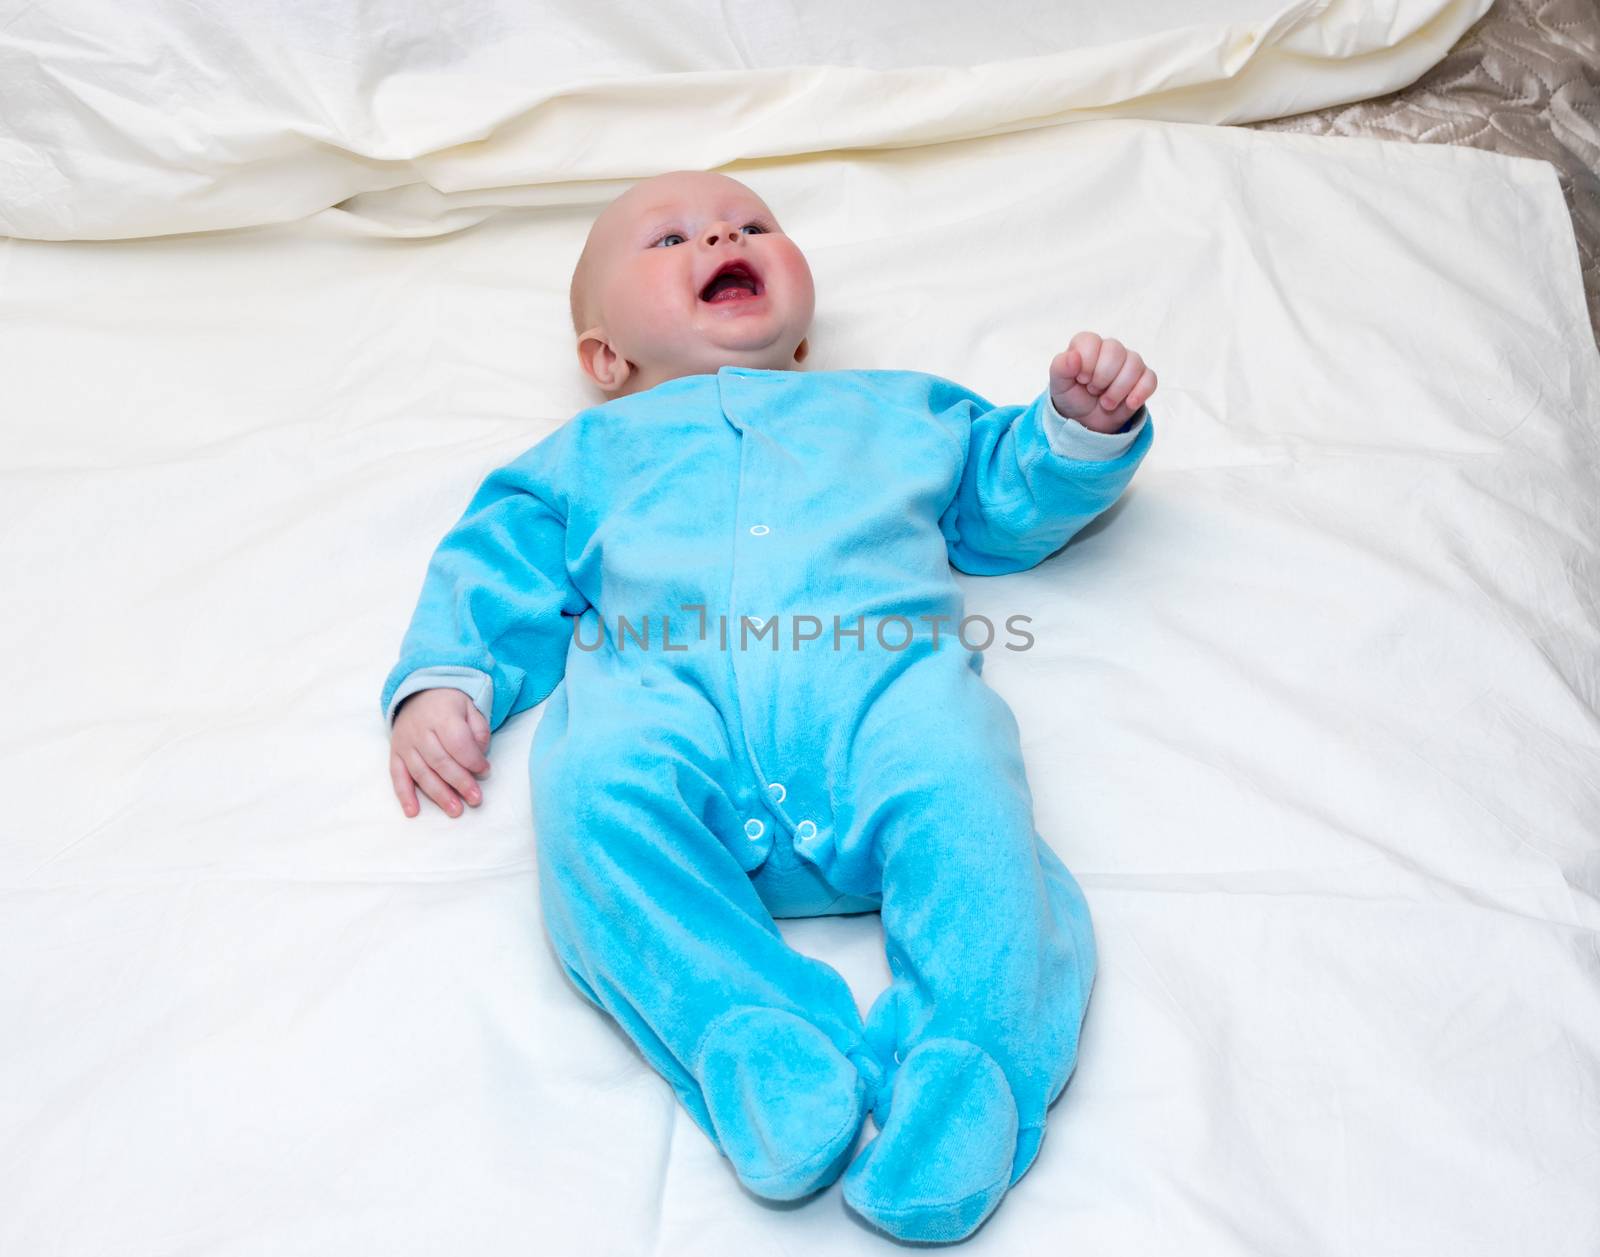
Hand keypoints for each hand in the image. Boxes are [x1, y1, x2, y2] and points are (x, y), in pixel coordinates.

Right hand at [389, 688, 491, 817]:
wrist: (419, 692)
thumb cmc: (450, 704)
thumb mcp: (471, 707)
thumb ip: (479, 729)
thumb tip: (479, 756)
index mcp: (442, 715)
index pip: (457, 742)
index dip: (472, 760)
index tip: (485, 771)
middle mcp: (420, 730)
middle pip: (440, 761)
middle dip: (460, 782)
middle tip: (475, 799)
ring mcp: (405, 743)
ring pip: (421, 772)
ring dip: (439, 794)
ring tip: (455, 810)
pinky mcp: (395, 753)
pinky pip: (397, 776)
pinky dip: (404, 795)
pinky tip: (413, 812)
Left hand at [1049, 332, 1157, 433]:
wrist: (1087, 422)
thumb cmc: (1072, 397)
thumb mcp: (1059, 386)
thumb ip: (1060, 368)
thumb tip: (1072, 356)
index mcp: (1087, 345)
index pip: (1091, 341)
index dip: (1087, 363)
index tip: (1081, 379)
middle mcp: (1110, 349)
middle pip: (1115, 351)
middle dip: (1102, 378)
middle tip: (1093, 391)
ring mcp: (1129, 363)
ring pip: (1134, 364)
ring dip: (1118, 390)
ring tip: (1105, 403)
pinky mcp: (1143, 378)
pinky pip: (1150, 379)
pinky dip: (1140, 393)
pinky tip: (1129, 404)